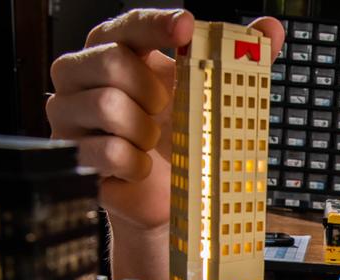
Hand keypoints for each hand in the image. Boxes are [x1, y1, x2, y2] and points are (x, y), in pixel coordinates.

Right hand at [47, 9, 283, 279]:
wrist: (166, 196)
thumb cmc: (179, 138)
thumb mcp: (210, 95)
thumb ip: (238, 59)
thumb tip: (270, 30)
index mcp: (115, 49)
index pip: (129, 24)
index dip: (156, 23)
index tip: (187, 27)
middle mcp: (82, 75)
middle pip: (111, 61)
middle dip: (150, 90)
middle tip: (165, 110)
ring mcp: (69, 114)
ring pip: (107, 105)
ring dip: (144, 130)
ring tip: (152, 141)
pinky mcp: (72, 154)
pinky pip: (107, 151)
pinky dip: (136, 163)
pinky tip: (142, 167)